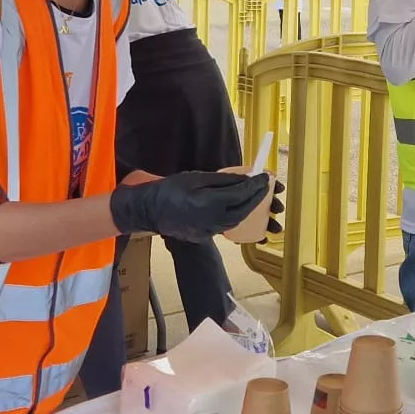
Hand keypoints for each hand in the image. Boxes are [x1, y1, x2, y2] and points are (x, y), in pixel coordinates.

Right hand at [109, 170, 270, 242]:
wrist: (149, 211)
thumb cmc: (170, 189)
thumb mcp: (196, 177)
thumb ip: (223, 180)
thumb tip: (245, 178)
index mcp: (211, 203)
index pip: (242, 194)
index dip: (256, 186)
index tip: (265, 177)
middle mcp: (213, 221)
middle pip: (243, 210)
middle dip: (257, 197)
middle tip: (264, 186)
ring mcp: (210, 231)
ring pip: (237, 220)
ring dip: (248, 208)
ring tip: (254, 196)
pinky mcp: (205, 236)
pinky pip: (226, 226)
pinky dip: (235, 216)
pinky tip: (237, 207)